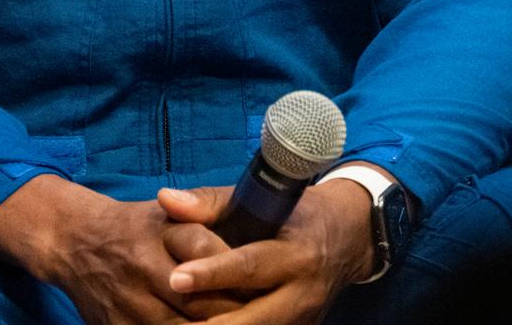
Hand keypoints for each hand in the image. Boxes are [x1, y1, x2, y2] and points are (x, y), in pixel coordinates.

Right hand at [0, 173, 241, 323]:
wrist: (75, 242)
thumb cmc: (135, 226)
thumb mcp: (167, 211)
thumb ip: (203, 214)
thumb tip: (250, 218)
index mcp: (159, 233)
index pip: (206, 252)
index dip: (235, 271)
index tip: (264, 281)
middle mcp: (144, 269)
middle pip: (199, 301)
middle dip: (234, 310)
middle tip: (265, 311)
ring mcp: (131, 306)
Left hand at [156, 179, 376, 322]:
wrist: (346, 237)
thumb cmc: (294, 212)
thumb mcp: (261, 198)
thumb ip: (210, 202)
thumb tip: (166, 200)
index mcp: (294, 254)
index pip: (249, 266)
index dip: (211, 274)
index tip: (175, 279)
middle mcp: (301, 293)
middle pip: (252, 318)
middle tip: (170, 321)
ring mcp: (302, 320)